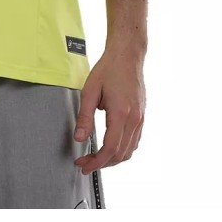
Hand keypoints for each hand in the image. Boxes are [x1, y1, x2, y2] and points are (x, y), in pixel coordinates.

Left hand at [73, 48, 145, 173]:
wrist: (127, 56)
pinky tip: (110, 147)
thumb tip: (79, 138)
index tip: (83, 165)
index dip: (96, 162)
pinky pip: (134, 141)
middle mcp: (134, 119)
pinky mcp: (142, 116)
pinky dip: (122, 150)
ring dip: (112, 159)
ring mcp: (140, 119)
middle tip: (85, 164)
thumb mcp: (89, 91)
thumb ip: (84, 116)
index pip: (110, 149)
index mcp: (121, 114)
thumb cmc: (108, 69)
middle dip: (102, 164)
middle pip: (121, 155)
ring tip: (95, 158)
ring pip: (129, 151)